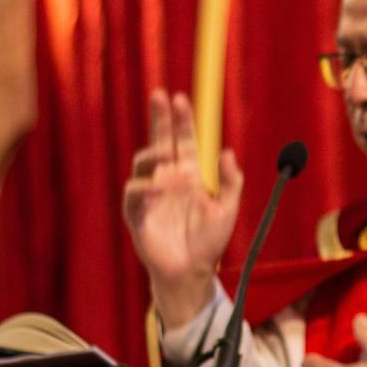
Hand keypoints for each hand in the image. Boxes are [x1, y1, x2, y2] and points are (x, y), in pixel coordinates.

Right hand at [122, 89, 243, 327]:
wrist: (191, 271)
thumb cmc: (208, 241)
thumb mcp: (228, 209)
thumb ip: (231, 181)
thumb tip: (228, 152)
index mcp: (190, 174)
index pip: (184, 141)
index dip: (181, 120)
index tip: (180, 99)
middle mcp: (169, 179)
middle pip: (161, 141)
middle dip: (160, 118)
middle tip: (159, 95)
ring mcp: (151, 194)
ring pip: (144, 162)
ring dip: (156, 154)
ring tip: (168, 156)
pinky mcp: (137, 213)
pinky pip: (134, 194)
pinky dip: (144, 187)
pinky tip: (158, 187)